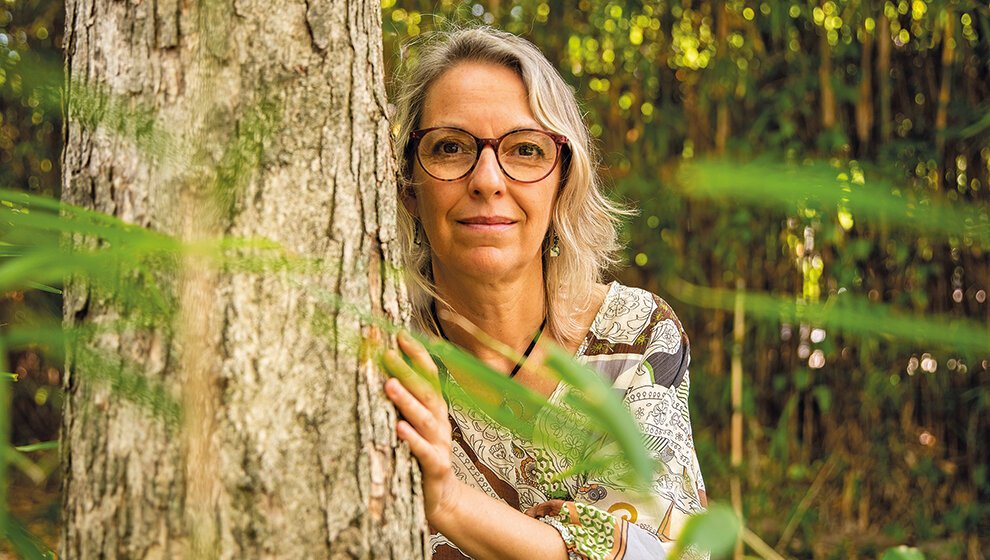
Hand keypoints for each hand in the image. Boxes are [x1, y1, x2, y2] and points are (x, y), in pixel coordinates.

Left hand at [382, 330, 460, 522]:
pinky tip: (399, 429)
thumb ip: (406, 402)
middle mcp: (441, 423)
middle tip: (387, 353)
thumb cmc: (423, 457)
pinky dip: (413, 439)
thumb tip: (384, 370)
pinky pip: (424, 452)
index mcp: (436, 410)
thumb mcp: (416, 426)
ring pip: (425, 419)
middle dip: (408, 371)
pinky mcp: (436, 468)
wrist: (442, 499)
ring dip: (407, 401)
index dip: (416, 355)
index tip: (399, 334)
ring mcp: (440, 445)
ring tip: (389, 385)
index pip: (429, 376)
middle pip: (427, 392)